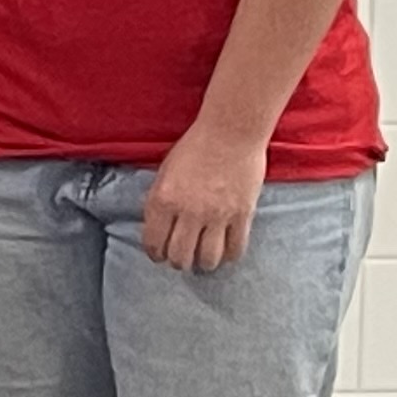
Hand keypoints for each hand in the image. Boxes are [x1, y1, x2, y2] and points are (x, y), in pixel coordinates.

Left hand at [140, 126, 265, 271]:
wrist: (230, 132)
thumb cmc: (195, 147)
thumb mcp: (165, 172)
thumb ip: (161, 201)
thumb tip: (160, 227)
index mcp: (163, 200)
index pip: (154, 242)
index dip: (155, 254)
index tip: (159, 256)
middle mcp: (188, 212)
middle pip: (180, 256)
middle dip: (178, 262)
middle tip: (181, 259)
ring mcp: (217, 216)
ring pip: (207, 259)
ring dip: (203, 263)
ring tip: (202, 259)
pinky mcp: (242, 215)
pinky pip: (235, 249)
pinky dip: (229, 256)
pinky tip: (225, 252)